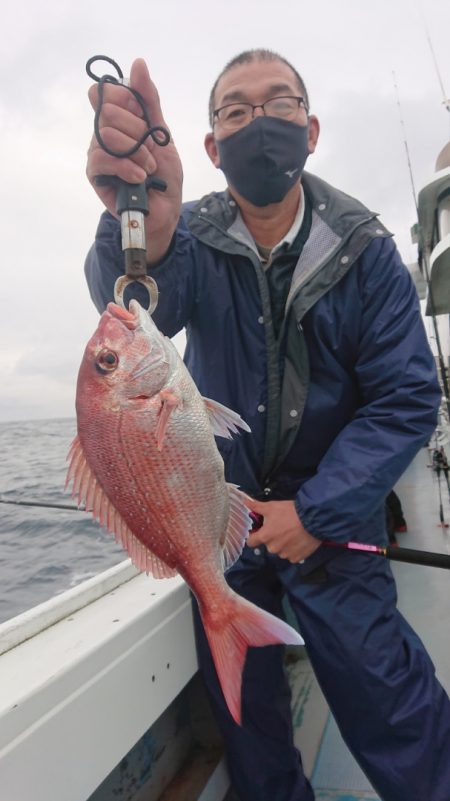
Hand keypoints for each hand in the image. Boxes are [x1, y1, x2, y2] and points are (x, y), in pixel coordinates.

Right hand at [86, 58, 182, 263]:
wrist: (165, 210)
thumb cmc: (164, 175)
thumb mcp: (162, 133)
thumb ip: (150, 100)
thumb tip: (137, 63)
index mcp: (118, 120)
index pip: (107, 92)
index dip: (127, 100)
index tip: (145, 118)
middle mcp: (104, 133)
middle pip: (109, 111)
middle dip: (138, 131)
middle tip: (150, 151)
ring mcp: (97, 153)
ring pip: (106, 134)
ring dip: (135, 152)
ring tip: (147, 169)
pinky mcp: (95, 174)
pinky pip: (101, 158)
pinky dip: (126, 166)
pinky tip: (139, 178)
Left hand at [245, 497, 320, 563]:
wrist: (313, 519)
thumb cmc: (292, 512)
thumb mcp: (272, 507)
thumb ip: (256, 507)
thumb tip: (245, 502)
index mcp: (265, 537)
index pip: (251, 542)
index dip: (254, 536)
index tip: (258, 532)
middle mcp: (273, 548)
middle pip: (268, 545)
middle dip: (272, 537)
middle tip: (281, 527)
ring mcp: (285, 554)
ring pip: (280, 550)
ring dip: (284, 543)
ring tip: (292, 532)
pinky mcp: (297, 558)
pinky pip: (291, 555)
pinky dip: (294, 549)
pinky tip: (298, 539)